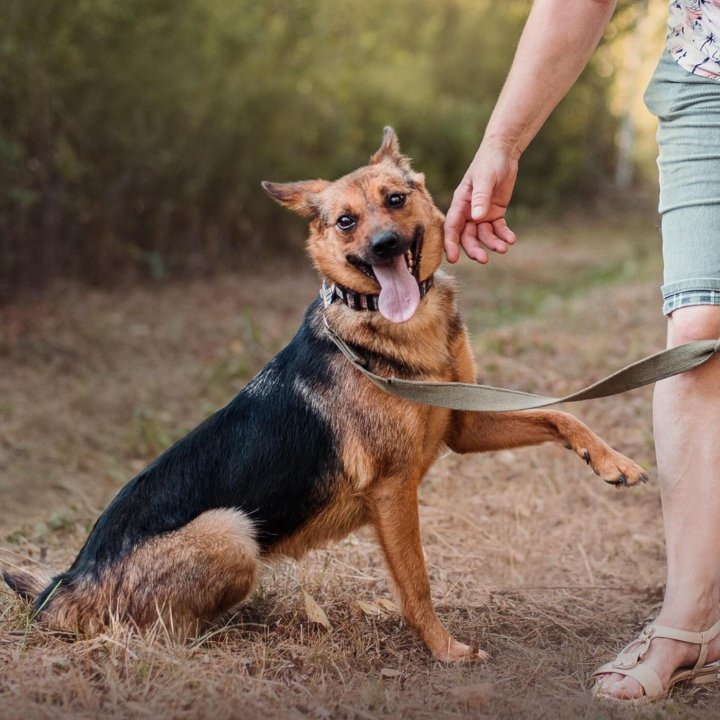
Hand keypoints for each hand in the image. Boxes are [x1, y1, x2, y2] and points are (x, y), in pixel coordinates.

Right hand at [444, 141, 518, 263]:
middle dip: (474, 249)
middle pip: (467, 236)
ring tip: (504, 248)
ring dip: (492, 243)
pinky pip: (498, 229)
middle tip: (484, 259)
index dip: (451, 243)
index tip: (453, 259)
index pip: (452, 227)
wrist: (503, 154)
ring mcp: (482, 214)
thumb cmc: (489, 163)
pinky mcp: (495, 214)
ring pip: (484, 236)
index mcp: (460, 204)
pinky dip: (504, 235)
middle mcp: (468, 212)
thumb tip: (477, 218)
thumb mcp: (484, 179)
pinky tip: (511, 239)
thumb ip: (480, 198)